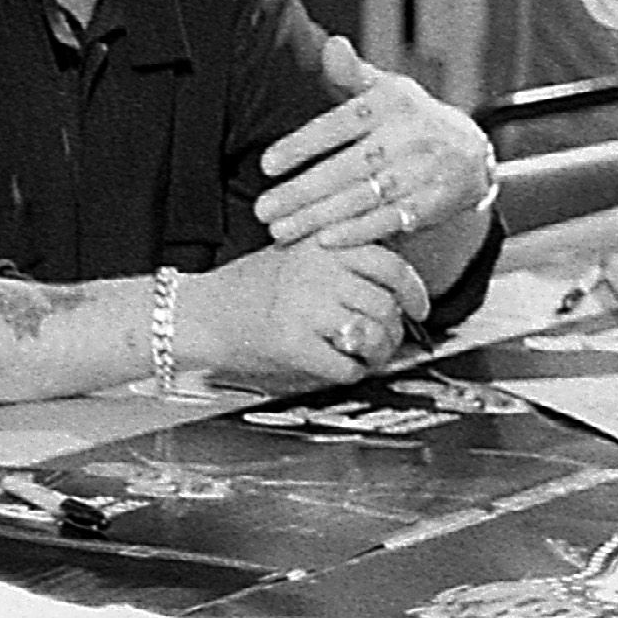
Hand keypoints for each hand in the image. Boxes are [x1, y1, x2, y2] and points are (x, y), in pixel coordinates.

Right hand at [185, 238, 432, 386]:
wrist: (196, 313)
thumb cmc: (249, 288)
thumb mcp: (300, 253)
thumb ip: (346, 261)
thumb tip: (401, 288)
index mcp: (323, 245)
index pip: (392, 266)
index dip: (415, 294)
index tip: (420, 310)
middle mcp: (318, 271)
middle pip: (386, 307)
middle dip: (393, 332)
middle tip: (386, 341)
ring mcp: (305, 307)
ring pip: (373, 337)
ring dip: (377, 354)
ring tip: (365, 356)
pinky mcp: (292, 343)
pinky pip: (346, 366)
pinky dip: (350, 372)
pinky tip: (338, 366)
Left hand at [257, 38, 496, 249]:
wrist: (475, 156)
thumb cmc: (414, 120)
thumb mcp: (388, 90)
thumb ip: (352, 74)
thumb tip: (332, 46)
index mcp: (392, 104)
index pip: (340, 124)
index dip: (302, 145)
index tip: (267, 165)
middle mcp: (410, 137)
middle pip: (348, 168)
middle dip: (302, 192)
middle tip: (263, 210)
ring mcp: (424, 172)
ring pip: (364, 197)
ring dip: (319, 217)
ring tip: (281, 230)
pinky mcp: (435, 203)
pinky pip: (391, 220)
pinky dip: (358, 232)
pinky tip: (324, 241)